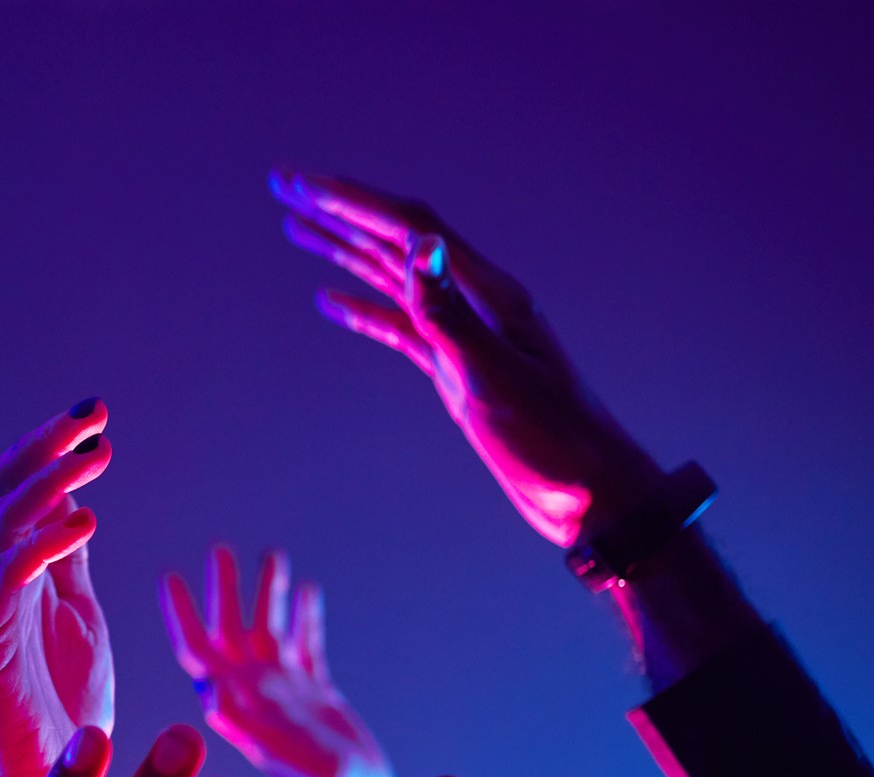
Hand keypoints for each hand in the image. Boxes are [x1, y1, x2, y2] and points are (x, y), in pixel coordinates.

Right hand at [0, 383, 114, 776]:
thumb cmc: (64, 705)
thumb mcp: (75, 612)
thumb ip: (63, 558)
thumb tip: (67, 500)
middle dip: (38, 443)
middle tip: (91, 410)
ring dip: (51, 479)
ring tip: (100, 452)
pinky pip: (11, 578)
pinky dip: (46, 542)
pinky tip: (88, 521)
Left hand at [161, 545, 392, 776]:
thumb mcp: (282, 759)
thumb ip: (247, 729)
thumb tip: (211, 696)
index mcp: (236, 704)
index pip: (197, 651)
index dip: (181, 614)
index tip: (168, 578)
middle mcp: (255, 692)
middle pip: (230, 631)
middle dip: (224, 590)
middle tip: (218, 548)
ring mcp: (286, 691)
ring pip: (270, 631)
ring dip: (266, 593)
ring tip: (270, 554)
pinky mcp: (317, 694)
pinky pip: (308, 645)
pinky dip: (307, 617)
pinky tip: (308, 588)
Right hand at [271, 172, 663, 546]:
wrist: (587, 492)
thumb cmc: (553, 438)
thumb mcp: (494, 375)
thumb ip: (449, 312)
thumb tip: (418, 244)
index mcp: (487, 294)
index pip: (409, 229)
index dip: (354, 202)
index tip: (303, 186)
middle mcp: (473, 302)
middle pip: (395, 241)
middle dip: (339, 211)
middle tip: (286, 186)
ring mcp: (462, 334)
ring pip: (391, 279)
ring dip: (344, 250)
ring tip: (296, 228)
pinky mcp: (454, 368)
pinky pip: (398, 327)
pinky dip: (361, 309)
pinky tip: (330, 301)